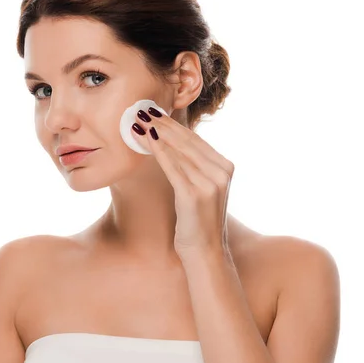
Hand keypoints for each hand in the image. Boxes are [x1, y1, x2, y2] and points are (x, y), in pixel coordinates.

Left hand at [132, 107, 233, 257]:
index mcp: (225, 167)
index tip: (154, 112)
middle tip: (142, 110)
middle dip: (162, 124)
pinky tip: (147, 140)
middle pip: (186, 141)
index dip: (172, 124)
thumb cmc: (197, 220)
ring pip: (178, 151)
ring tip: (138, 122)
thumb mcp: (200, 188)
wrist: (205, 252)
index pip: (194, 139)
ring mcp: (210, 183)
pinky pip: (173, 167)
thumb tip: (170, 143)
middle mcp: (221, 172)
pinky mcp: (195, 195)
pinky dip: (159, 151)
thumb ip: (194, 167)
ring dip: (156, 134)